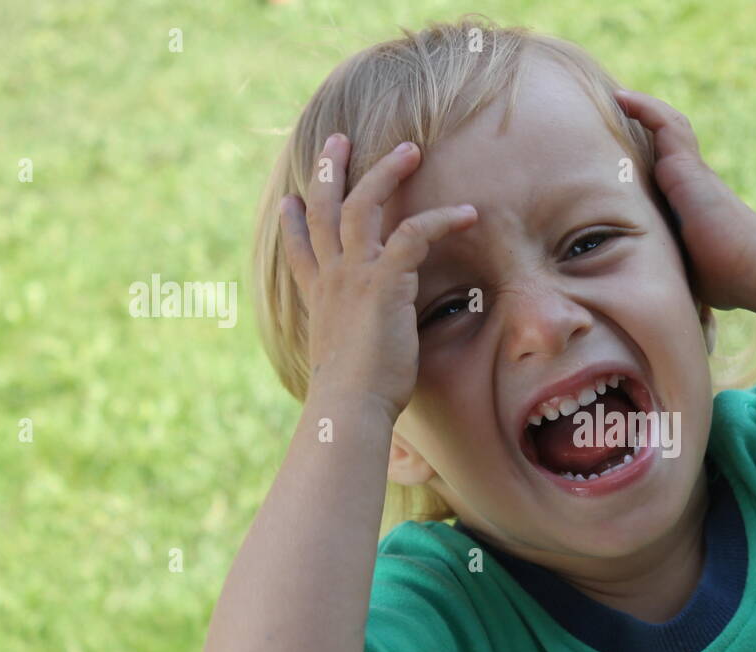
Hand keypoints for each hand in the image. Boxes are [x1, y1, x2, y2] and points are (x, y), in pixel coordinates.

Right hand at [279, 134, 477, 419]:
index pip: (300, 251)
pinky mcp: (384, 281)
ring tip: (410, 149)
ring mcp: (353, 275)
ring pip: (363, 205)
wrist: (348, 407)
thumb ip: (356, 350)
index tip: (288, 200)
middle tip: (338, 140)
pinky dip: (442, 219)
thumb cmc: (355, 399)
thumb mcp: (348, 366)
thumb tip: (364, 362)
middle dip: (329, 171)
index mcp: (320, 299)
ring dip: (386, 172)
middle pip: (322, 209)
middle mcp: (331, 279)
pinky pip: (414, 234)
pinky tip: (468, 213)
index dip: (292, 223)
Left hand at [612, 88, 755, 312]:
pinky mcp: (688, 166)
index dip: (649, 158)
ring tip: (618, 97)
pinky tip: (623, 98)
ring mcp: (691, 171)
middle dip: (644, 126)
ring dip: (644, 109)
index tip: (625, 154)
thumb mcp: (683, 274)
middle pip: (666, 143)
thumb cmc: (725, 280)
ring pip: (667, 126)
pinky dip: (645, 108)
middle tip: (619, 112)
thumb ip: (669, 275)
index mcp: (688, 205)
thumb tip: (652, 308)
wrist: (750, 268)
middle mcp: (690, 182)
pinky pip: (665, 124)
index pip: (666, 171)